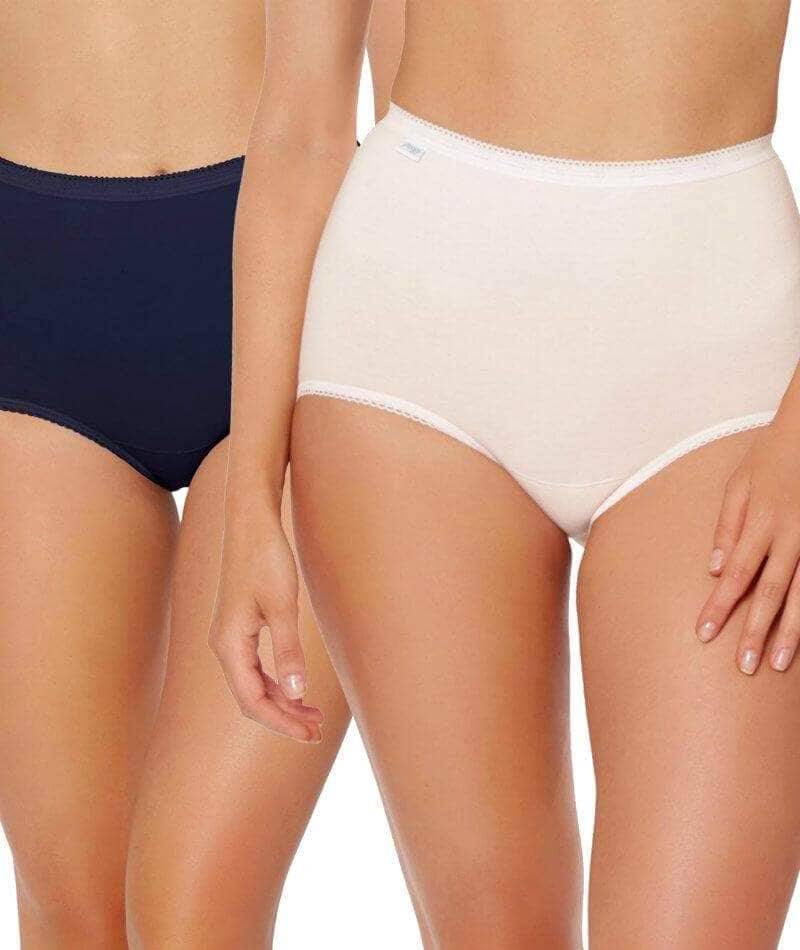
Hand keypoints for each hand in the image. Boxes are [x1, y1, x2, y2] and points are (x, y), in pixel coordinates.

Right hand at [209, 501, 322, 741]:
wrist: (252, 522)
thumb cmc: (266, 558)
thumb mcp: (282, 606)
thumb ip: (288, 651)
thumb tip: (298, 694)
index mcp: (229, 644)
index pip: (252, 700)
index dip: (281, 721)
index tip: (309, 734)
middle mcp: (224, 645)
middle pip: (252, 697)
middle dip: (284, 717)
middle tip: (316, 732)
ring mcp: (231, 636)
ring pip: (254, 683)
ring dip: (282, 701)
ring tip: (313, 716)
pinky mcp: (241, 626)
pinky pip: (255, 667)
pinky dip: (277, 682)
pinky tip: (296, 688)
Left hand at [696, 420, 799, 674]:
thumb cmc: (772, 457)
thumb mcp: (739, 485)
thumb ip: (725, 528)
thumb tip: (712, 570)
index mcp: (761, 522)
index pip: (735, 574)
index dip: (720, 606)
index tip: (704, 634)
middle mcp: (792, 536)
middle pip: (771, 592)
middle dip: (755, 631)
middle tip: (744, 666)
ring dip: (792, 632)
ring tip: (777, 663)